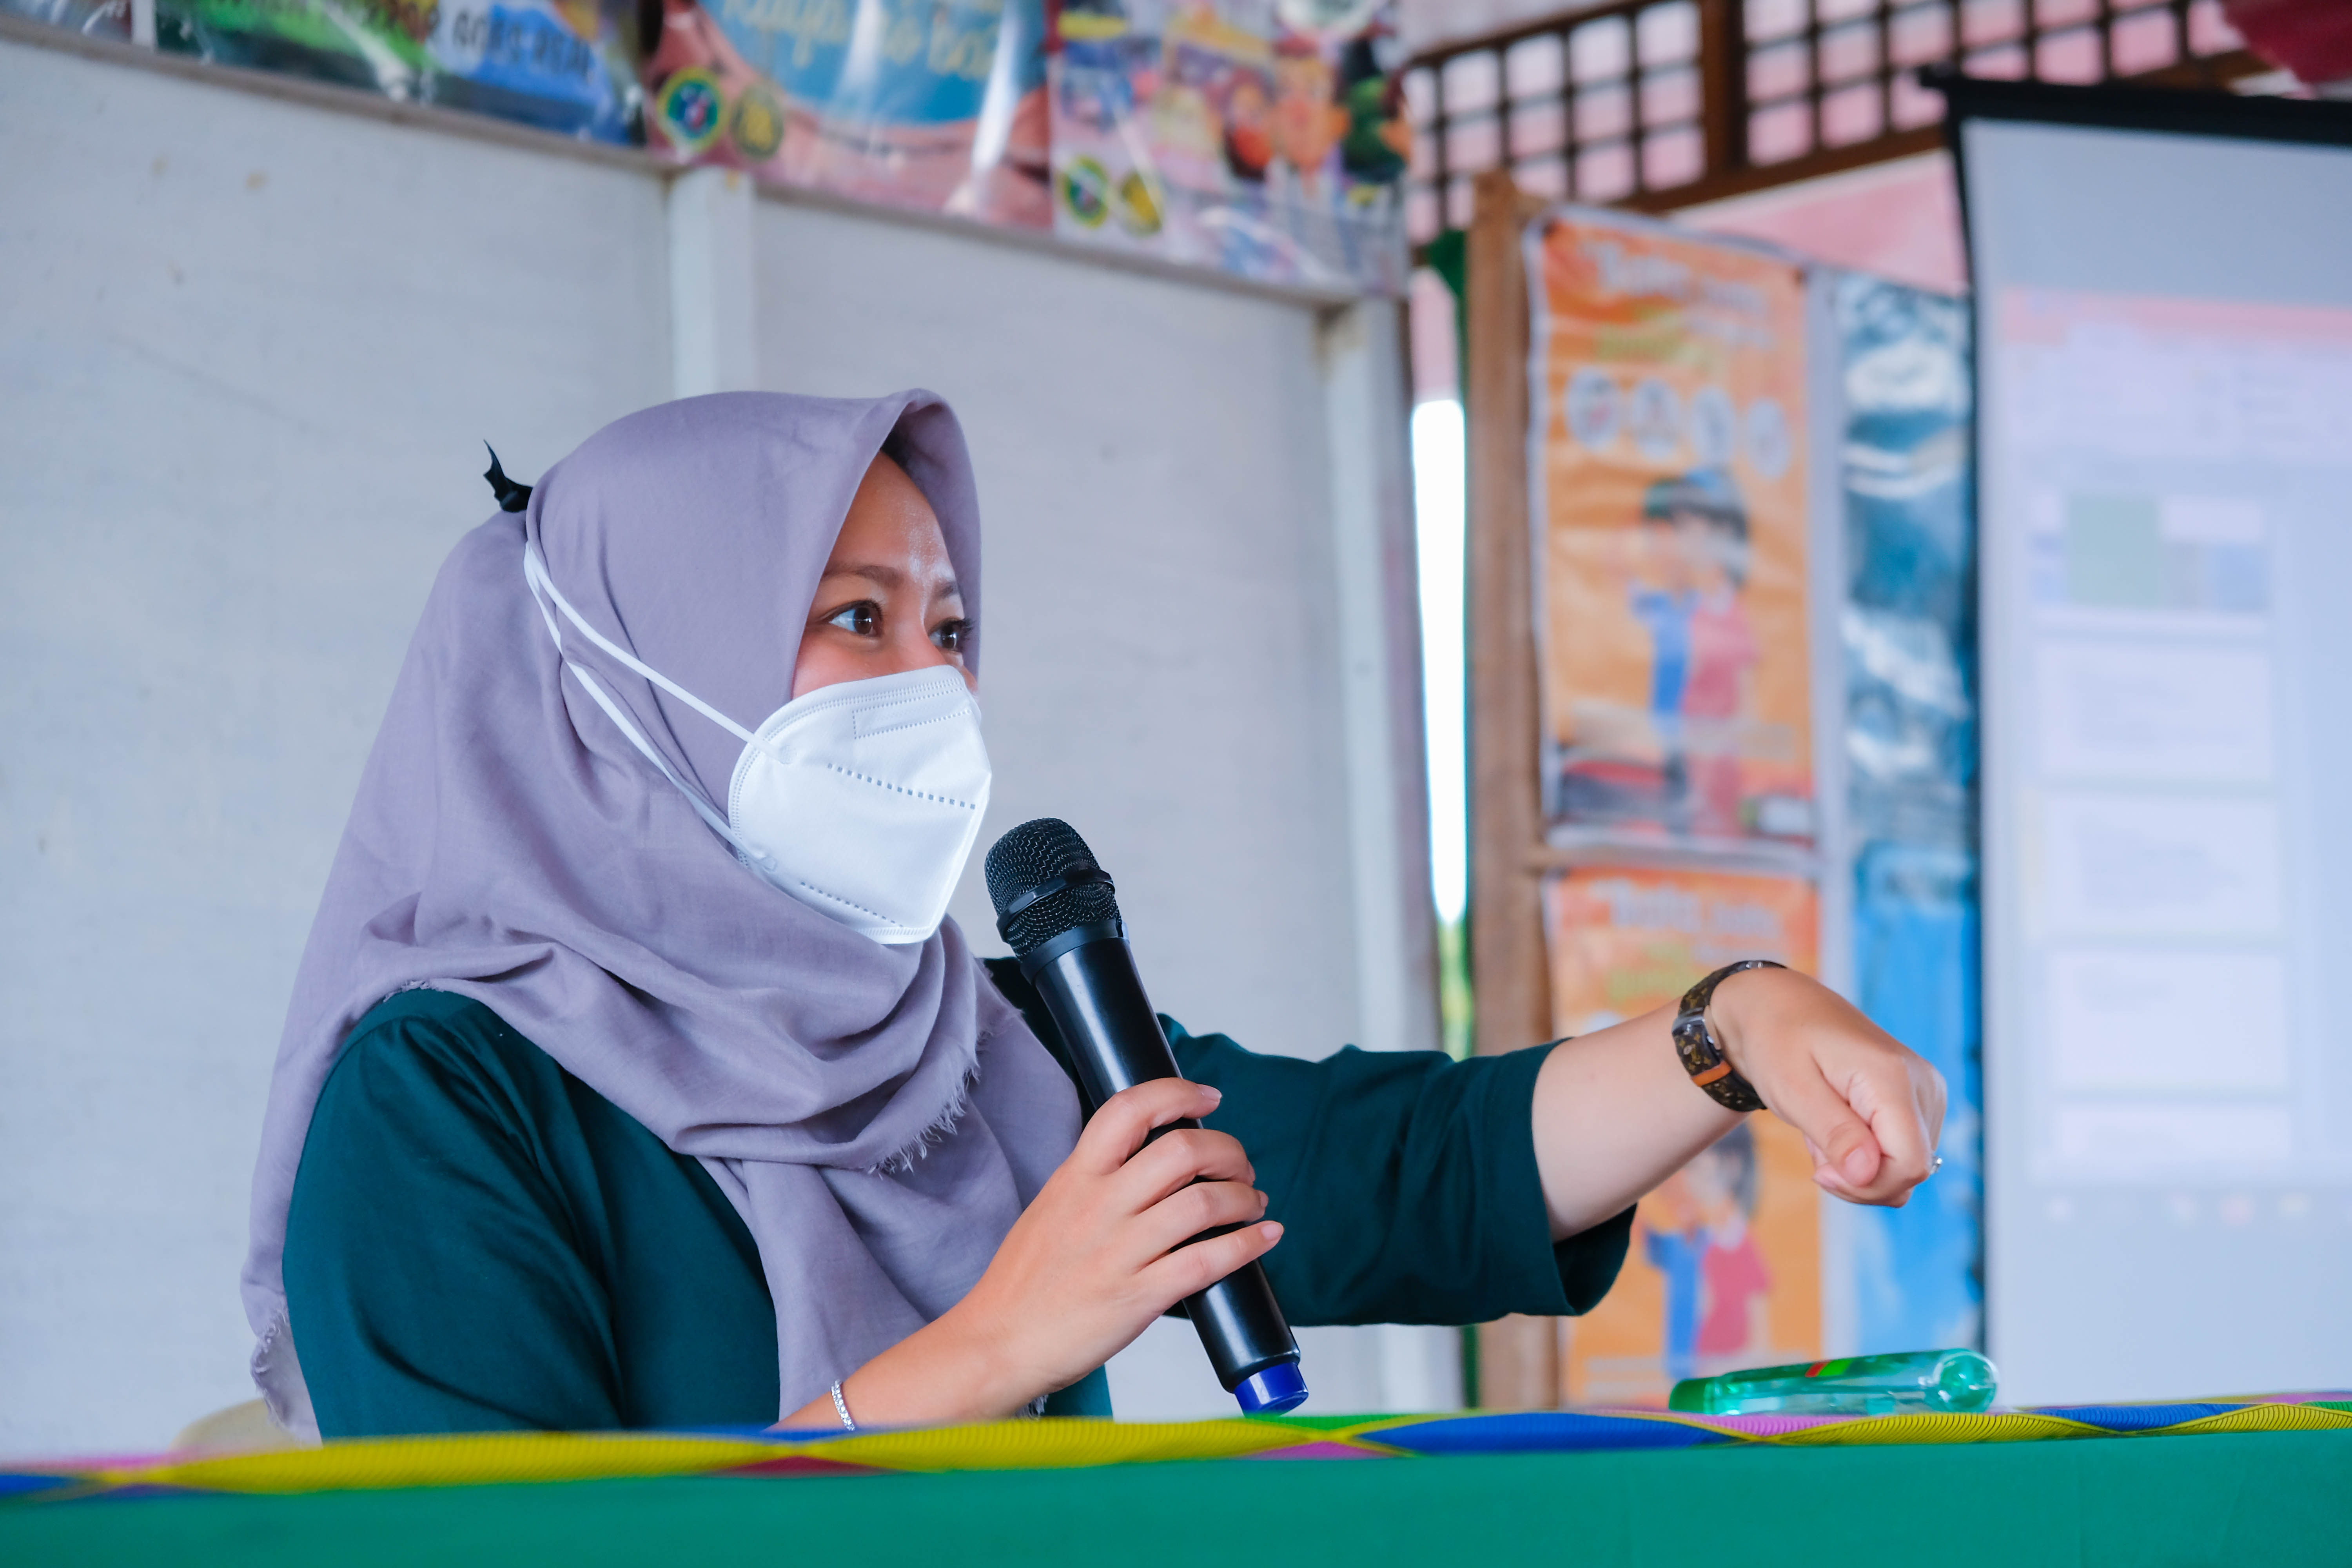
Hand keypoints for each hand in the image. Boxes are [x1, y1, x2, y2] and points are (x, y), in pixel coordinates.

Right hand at [780, 1078, 1279, 1427]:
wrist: (996, 1344)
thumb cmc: (1024, 1282)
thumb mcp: (1051, 1208)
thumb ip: (1094, 1181)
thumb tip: (1148, 1161)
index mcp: (1075, 1177)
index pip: (1128, 1109)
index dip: (1178, 1093)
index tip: (1208, 1097)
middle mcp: (1099, 1206)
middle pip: (1181, 1151)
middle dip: (1227, 1150)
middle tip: (1240, 1165)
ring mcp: (1120, 1251)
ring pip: (1203, 1202)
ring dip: (1243, 1197)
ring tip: (1253, 1202)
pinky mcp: (1139, 1296)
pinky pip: (1208, 1260)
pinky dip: (1247, 1243)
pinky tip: (1264, 1236)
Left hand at [1710, 967, 1946, 1206]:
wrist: (1781, 1007)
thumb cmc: (1779, 1043)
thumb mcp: (1793, 1090)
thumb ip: (1834, 1133)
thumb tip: (1867, 1175)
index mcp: (1893, 1077)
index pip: (1909, 1164)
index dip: (1866, 1184)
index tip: (1819, 1172)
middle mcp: (1923, 1085)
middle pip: (1912, 1171)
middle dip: (1859, 1177)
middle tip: (1816, 1143)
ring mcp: (1926, 1092)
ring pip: (1907, 1167)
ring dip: (1859, 1165)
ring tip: (1825, 1127)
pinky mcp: (1919, 1101)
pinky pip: (1902, 1152)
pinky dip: (1867, 1153)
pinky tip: (1839, 1124)